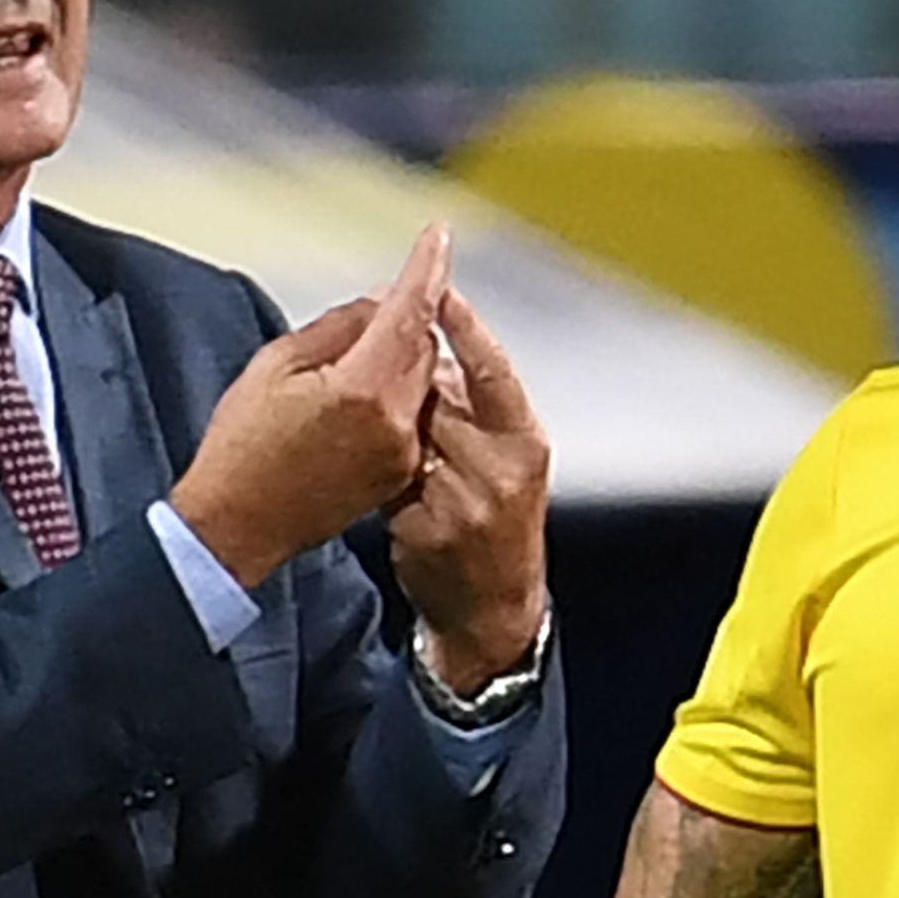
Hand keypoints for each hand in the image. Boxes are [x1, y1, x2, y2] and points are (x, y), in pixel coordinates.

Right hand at [169, 225, 450, 587]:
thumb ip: (336, 327)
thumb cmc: (242, 449)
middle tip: (354, 322)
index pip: (410, 311)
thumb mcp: (275, 366)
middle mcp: (396, 423)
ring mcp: (401, 453)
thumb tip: (376, 307)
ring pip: (419, 380)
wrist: (236, 527)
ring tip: (339, 372)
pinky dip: (391, 396)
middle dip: (398, 321)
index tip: (438, 236)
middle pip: (422, 345)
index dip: (425, 268)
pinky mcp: (397, 475)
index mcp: (365, 389)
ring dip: (395, 360)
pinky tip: (347, 405)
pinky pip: (411, 416)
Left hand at [389, 285, 550, 690]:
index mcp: (525, 441)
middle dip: (408, 386)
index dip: (465, 328)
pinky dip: (377, 476)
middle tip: (384, 381)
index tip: (439, 289)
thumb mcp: (505, 459)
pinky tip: (373, 483)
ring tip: (377, 439)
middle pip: (438, 400)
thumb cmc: (495, 518)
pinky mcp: (428, 532)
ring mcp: (466, 503)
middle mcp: (504, 469)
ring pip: (408, 439)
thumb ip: (472, 408)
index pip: (493, 371)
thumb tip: (431, 345)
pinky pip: (387, 482)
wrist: (493, 608)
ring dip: (389, 432)